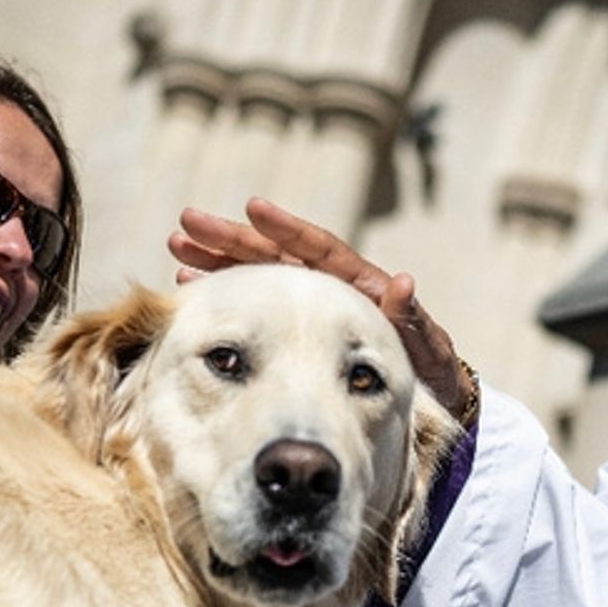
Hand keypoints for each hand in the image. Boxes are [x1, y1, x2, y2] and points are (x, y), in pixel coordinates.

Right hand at [170, 198, 475, 417]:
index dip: (285, 229)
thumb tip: (404, 282)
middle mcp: (328, 288)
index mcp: (359, 285)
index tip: (252, 208)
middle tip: (187, 223)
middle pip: (275, 255)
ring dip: (218, 261)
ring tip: (177, 249)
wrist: (427, 398)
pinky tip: (190, 287)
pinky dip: (225, 294)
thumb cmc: (429, 372)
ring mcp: (307, 307)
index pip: (317, 249)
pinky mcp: (294, 330)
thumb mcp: (426, 348)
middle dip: (232, 239)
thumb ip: (411, 319)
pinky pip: (254, 305)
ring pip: (257, 276)